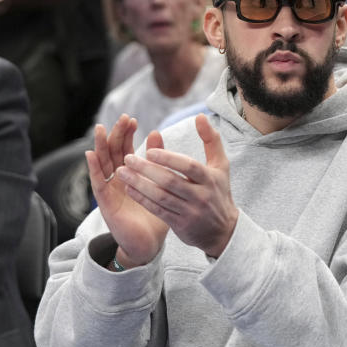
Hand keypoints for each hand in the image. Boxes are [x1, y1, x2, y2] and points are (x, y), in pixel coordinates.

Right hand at [85, 115, 168, 266]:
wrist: (150, 244)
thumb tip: (157, 132)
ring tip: (100, 129)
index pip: (126, 149)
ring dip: (99, 146)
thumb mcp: (158, 184)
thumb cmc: (155, 215)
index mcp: (131, 175)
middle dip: (116, 135)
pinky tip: (90, 154)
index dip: (127, 134)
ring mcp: (110, 191)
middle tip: (123, 119)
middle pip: (112, 152)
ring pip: (101, 164)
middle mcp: (118, 180)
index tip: (133, 119)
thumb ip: (156, 160)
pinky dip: (93, 169)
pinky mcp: (106, 204)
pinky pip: (97, 184)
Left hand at [117, 114, 237, 257]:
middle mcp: (201, 196)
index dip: (168, 158)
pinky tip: (129, 189)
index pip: (188, 166)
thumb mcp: (221, 166)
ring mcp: (190, 212)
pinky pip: (158, 210)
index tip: (148, 151)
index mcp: (210, 179)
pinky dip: (142, 199)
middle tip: (127, 158)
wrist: (223, 231)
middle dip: (146, 170)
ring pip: (161, 197)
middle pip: (170, 181)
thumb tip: (199, 116)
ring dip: (139, 184)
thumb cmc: (219, 192)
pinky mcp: (181, 225)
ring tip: (122, 172)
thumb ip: (211, 140)